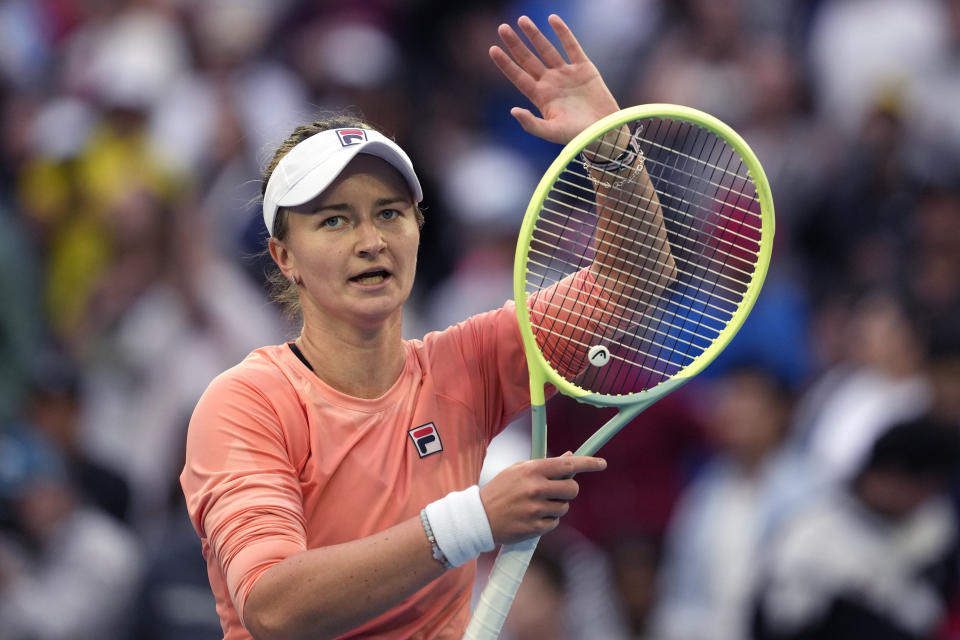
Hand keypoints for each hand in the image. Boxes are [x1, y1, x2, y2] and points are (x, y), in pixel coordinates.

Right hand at [479, 452, 605, 544]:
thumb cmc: (500, 489)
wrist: (479, 517)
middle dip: (569, 490)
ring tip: (538, 505)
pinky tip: (533, 517)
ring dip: (557, 506)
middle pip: (572, 489)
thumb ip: (544, 465)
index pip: (567, 464)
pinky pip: (555, 522)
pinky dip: (548, 520)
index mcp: (532, 470)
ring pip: (564, 507)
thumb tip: (569, 458)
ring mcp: (536, 510)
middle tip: (557, 490)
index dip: (588, 463)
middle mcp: (536, 489)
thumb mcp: (518, 470)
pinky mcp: (535, 528)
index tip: (602, 463)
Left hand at [490, 14, 619, 144]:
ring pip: (546, 49)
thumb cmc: (578, 136)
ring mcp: (566, 74)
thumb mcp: (552, 132)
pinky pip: (571, 46)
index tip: (492, 49)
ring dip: (534, 35)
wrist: (605, 132)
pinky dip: (563, 32)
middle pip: (528, 60)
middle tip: (502, 28)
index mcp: (540, 97)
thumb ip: (531, 124)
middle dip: (515, 44)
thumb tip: (513, 111)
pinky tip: (552, 19)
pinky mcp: (584, 68)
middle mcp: (550, 83)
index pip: (518, 76)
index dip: (505, 64)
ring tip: (522, 20)